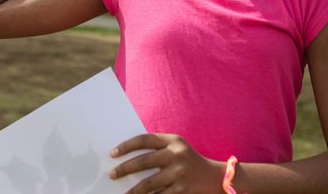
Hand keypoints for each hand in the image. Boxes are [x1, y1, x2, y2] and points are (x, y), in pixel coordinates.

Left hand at [109, 133, 224, 192]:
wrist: (215, 177)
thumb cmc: (189, 161)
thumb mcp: (177, 148)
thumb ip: (158, 148)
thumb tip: (128, 157)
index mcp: (173, 141)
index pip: (145, 139)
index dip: (127, 146)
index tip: (113, 153)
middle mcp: (176, 154)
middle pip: (144, 161)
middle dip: (125, 169)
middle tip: (112, 174)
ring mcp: (179, 173)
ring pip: (149, 183)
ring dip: (133, 190)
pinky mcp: (182, 189)